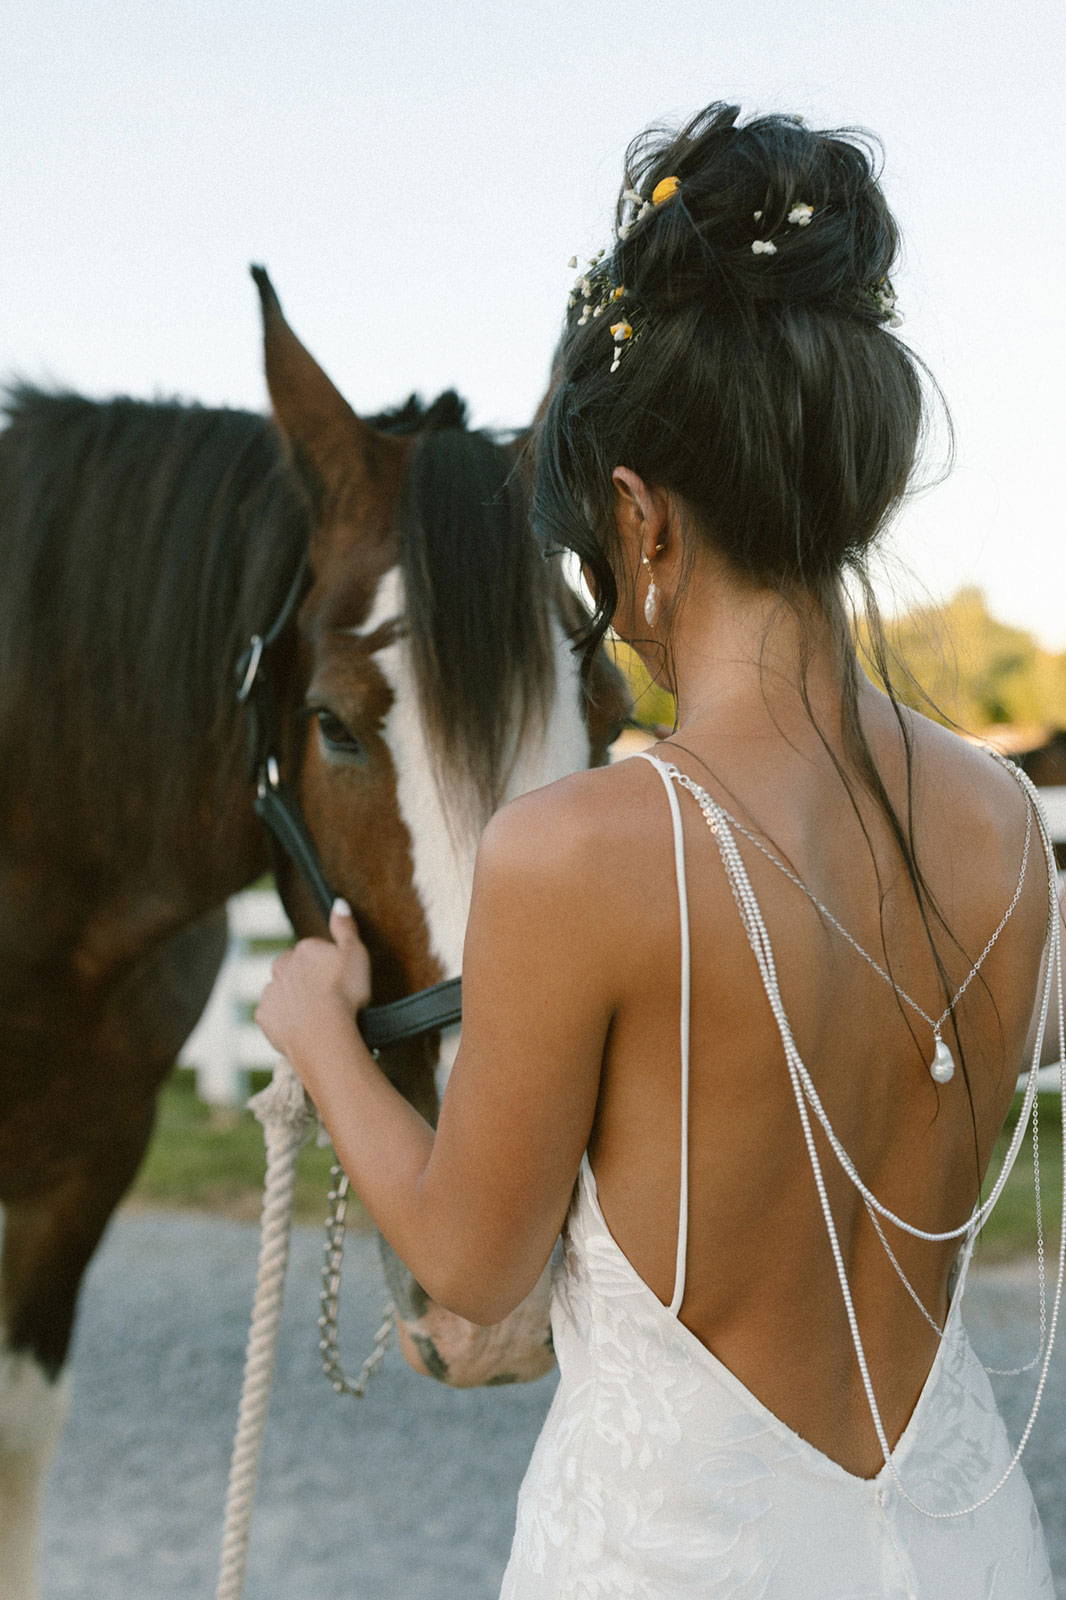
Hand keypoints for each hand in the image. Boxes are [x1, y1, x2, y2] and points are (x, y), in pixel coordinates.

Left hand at [255, 898, 371, 1061]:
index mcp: (304, 949)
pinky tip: (301, 1027)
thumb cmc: (344, 992)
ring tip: (315, 1015)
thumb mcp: (356, 953)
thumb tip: (339, 903)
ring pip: (281, 991)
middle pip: (292, 969)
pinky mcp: (264, 1017)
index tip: (339, 979)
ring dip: (293, 999)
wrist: (323, 1033)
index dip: (327, 966)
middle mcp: (281, 966)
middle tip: (327, 996)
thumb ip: (345, 927)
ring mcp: (270, 992)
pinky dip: (284, 1019)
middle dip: (305, 979)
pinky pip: (274, 1015)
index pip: (313, 951)